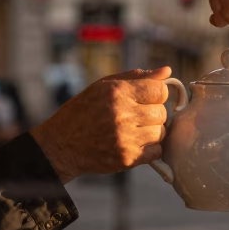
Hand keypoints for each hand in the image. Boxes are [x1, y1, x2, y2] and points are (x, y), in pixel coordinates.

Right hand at [31, 67, 172, 183]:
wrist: (62, 144)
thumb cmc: (84, 110)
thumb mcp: (104, 86)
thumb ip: (136, 77)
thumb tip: (167, 71)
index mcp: (117, 92)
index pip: (160, 90)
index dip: (157, 94)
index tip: (147, 98)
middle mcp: (122, 114)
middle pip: (162, 112)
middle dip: (154, 113)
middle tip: (138, 116)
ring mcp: (125, 138)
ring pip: (161, 132)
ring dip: (152, 131)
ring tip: (135, 129)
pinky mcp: (126, 158)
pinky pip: (156, 152)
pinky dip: (150, 149)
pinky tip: (134, 143)